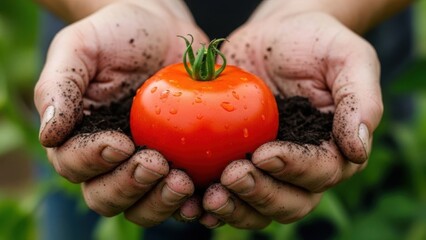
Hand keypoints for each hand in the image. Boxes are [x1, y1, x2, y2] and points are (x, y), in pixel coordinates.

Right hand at [34, 1, 207, 225]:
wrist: (164, 32)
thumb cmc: (118, 35)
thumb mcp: (81, 47)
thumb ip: (59, 86)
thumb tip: (49, 136)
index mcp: (79, 137)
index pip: (74, 165)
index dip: (93, 161)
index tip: (120, 143)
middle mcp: (109, 161)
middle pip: (106, 197)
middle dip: (130, 186)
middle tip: (157, 164)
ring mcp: (145, 166)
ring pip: (142, 206)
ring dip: (159, 202)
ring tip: (182, 182)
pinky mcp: (178, 165)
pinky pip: (180, 198)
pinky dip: (189, 204)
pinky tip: (203, 197)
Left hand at [201, 12, 382, 228]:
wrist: (276, 34)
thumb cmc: (315, 42)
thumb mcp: (348, 58)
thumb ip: (360, 99)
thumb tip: (358, 149)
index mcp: (333, 149)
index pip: (320, 172)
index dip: (294, 169)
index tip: (264, 154)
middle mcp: (302, 168)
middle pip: (289, 202)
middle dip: (260, 194)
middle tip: (231, 175)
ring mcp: (268, 169)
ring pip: (258, 208)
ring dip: (235, 209)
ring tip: (210, 197)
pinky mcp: (237, 161)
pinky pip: (228, 194)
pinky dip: (211, 204)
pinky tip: (193, 200)